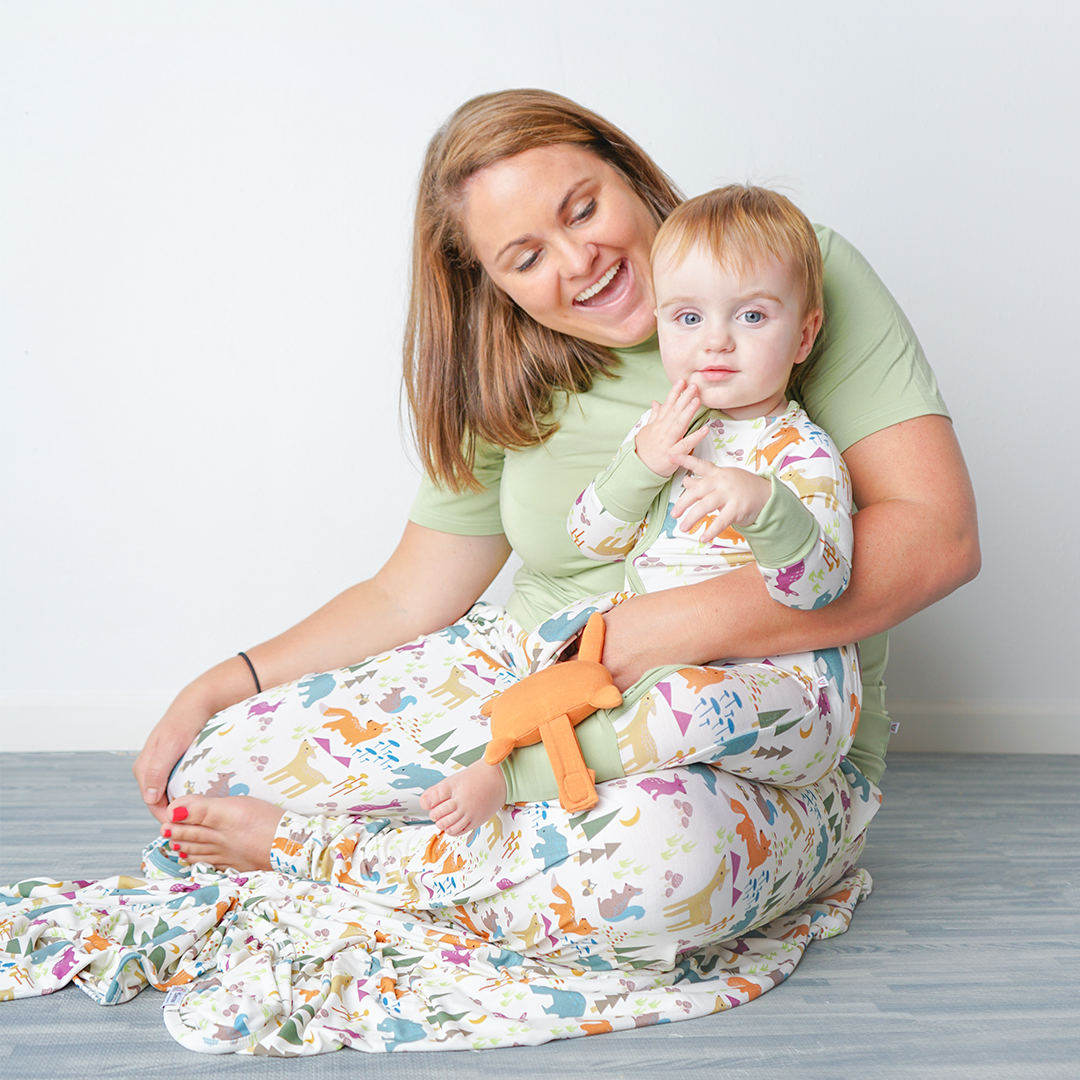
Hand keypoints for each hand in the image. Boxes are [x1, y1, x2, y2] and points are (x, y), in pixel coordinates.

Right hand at [133, 685, 218, 823]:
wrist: (197, 703)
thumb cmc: (183, 722)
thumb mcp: (170, 746)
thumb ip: (157, 771)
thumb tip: (150, 797)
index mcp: (143, 768)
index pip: (152, 804)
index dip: (167, 818)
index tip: (183, 828)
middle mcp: (149, 769)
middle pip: (159, 801)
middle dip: (174, 814)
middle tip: (194, 825)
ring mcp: (161, 766)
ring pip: (168, 793)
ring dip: (180, 803)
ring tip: (198, 814)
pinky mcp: (173, 762)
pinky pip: (176, 783)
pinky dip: (185, 791)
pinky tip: (199, 796)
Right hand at [634, 380, 706, 475]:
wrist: (637, 468)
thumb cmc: (644, 449)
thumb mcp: (647, 430)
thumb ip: (654, 416)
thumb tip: (655, 402)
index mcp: (658, 424)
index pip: (667, 405)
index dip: (674, 393)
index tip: (682, 381)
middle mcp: (662, 431)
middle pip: (674, 412)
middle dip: (684, 398)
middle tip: (693, 386)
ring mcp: (667, 442)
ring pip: (679, 425)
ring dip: (688, 412)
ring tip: (697, 401)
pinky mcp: (672, 455)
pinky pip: (685, 445)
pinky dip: (695, 437)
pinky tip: (705, 429)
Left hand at [669, 456, 771, 542]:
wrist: (767, 495)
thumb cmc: (741, 487)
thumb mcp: (722, 480)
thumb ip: (703, 481)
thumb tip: (685, 481)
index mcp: (717, 474)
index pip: (699, 464)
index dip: (684, 460)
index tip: (670, 456)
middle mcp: (722, 482)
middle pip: (697, 490)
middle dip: (683, 502)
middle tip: (674, 514)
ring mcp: (730, 494)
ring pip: (706, 506)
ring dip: (692, 518)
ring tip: (683, 528)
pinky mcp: (738, 508)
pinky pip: (721, 521)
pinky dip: (711, 530)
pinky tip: (703, 538)